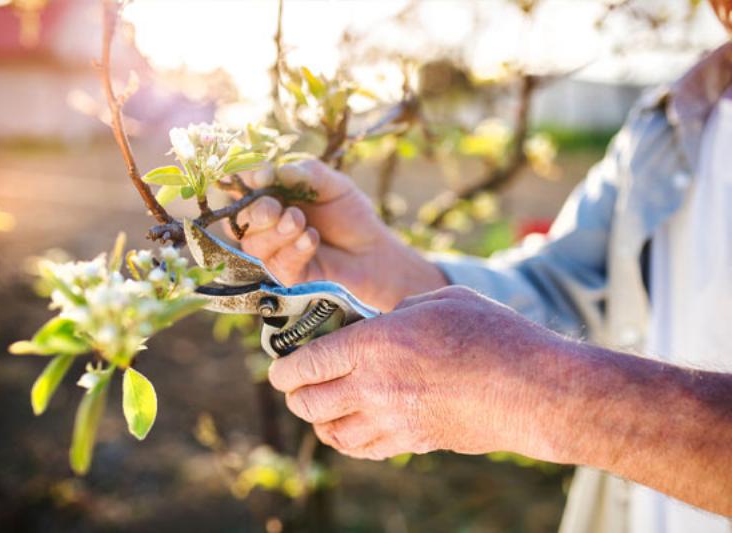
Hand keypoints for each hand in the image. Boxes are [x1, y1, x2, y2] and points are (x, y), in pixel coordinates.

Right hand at [232, 159, 445, 310]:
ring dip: (276, 232)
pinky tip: (311, 239)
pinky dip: (294, 249)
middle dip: (256, 212)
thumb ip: (307, 174)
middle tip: (276, 208)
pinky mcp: (286, 276)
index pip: (242, 187)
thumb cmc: (350, 215)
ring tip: (301, 222)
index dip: (244, 181)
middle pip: (239, 220)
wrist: (373, 251)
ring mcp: (273, 253)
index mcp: (271, 196)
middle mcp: (265, 225)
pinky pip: (277, 264)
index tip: (261, 176)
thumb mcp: (333, 185)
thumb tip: (276, 171)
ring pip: (254, 244)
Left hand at [268, 286, 567, 460]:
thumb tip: (383, 320)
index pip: (307, 362)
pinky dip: (348, 441)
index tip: (278, 369)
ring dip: (318, 421)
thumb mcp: (440, 300)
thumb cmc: (493, 334)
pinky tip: (351, 430)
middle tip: (296, 386)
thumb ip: (400, 309)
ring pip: (331, 433)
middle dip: (295, 395)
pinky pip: (364, 450)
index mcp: (375, 344)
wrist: (534, 390)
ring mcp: (392, 420)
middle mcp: (373, 386)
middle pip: (309, 402)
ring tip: (320, 409)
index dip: (284, 368)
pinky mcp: (414, 442)